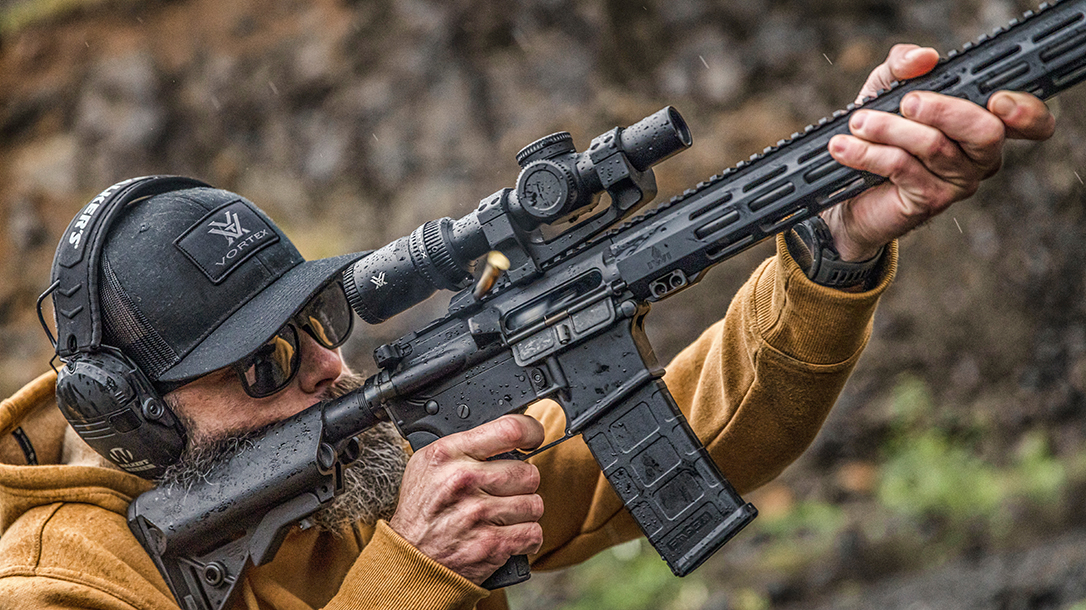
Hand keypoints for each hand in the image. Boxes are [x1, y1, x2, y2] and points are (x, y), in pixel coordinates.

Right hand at [388, 415, 545, 584]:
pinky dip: (526, 536)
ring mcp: (479, 513)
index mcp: (449, 454)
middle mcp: (464, 479)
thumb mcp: (428, 463)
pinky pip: (533, 533)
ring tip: (503, 514)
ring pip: (534, 504)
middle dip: (522, 482)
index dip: (530, 432)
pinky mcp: (491, 544)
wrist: (410, 556)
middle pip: (528, 472)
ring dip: (524, 511)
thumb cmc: (422, 509)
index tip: (533, 438)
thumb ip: (464, 445)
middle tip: (505, 490)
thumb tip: (506, 433)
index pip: (509, 430)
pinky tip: (509, 533)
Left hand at [823, 44, 1055, 260]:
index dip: (1026, 112)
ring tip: (858, 122)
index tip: (997, 100)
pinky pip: (903, 168)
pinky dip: (869, 153)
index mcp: (985, 123)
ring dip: (889, 129)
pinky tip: (844, 147)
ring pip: (935, 147)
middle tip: (905, 101)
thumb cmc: (878, 134)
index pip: (1030, 122)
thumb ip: (904, 65)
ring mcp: (959, 182)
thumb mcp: (887, 89)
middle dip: (943, 110)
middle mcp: (981, 156)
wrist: (848, 191)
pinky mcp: (930, 201)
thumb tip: (923, 57)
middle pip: (985, 131)